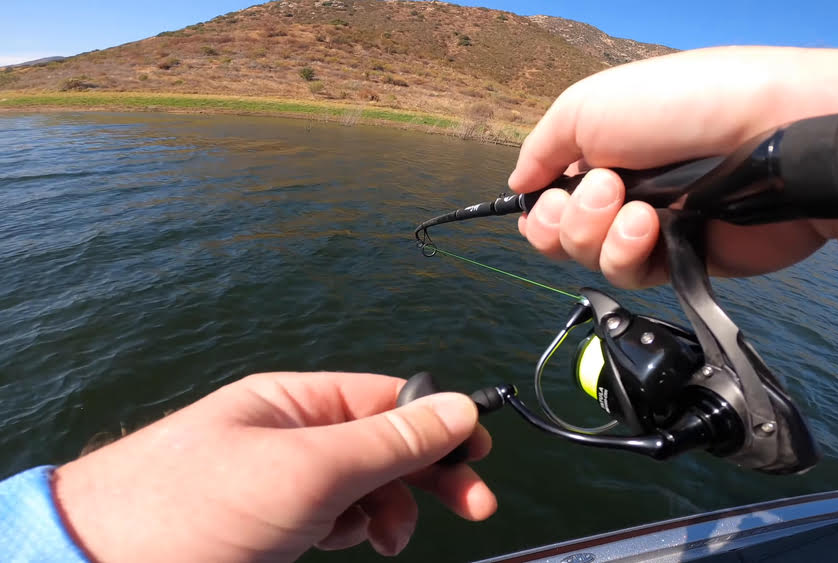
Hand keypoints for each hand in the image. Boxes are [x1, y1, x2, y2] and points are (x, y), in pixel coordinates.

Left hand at [52, 372, 495, 561]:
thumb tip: (460, 408)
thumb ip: (390, 441)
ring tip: (386, 540)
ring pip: (365, 491)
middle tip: (475, 507)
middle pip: (384, 446)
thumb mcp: (309, 469)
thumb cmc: (196, 506)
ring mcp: (284, 486)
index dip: (439, 421)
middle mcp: (293, 438)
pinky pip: (337, 522)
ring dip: (390, 511)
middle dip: (429, 474)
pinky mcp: (274, 529)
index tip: (480, 454)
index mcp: (297, 402)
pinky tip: (347, 544)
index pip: (388, 399)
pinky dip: (354, 532)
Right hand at [509, 46, 837, 286]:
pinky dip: (629, 253)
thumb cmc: (682, 105)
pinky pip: (630, 277)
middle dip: (567, 221)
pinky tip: (651, 228)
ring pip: (591, 260)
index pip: (550, 196)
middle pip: (561, 235)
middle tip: (602, 192)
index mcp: (601, 148)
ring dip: (598, 235)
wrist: (773, 136)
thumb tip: (518, 186)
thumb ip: (542, 149)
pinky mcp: (682, 260)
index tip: (551, 195)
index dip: (541, 206)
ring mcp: (653, 227)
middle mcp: (623, 189)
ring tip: (637, 209)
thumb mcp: (587, 105)